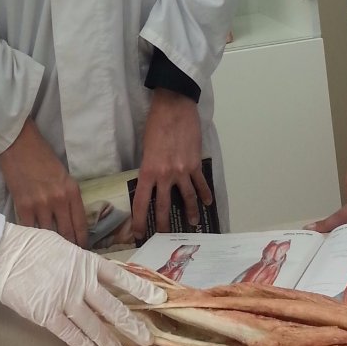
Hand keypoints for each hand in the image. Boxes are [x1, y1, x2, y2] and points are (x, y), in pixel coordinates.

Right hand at [0, 118, 87, 246]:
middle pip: (66, 233)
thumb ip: (67, 196)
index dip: (82, 241)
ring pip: (48, 235)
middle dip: (69, 248)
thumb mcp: (63, 175)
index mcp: (72, 191)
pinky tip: (33, 245)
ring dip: (50, 246)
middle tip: (69, 260)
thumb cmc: (42, 156)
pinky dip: (32, 238)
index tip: (82, 251)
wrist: (19, 144)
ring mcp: (40, 204)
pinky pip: (29, 229)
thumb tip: (68, 219)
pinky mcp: (22, 206)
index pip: (81, 224)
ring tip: (51, 256)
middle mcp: (59, 200)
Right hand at [0, 221, 165, 345]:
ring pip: (94, 326)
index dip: (141, 288)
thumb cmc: (31, 247)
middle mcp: (80, 282)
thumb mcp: (63, 247)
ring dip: (110, 344)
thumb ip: (80, 264)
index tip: (159, 299)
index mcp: (86, 262)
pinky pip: (70, 335)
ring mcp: (65, 299)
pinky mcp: (47, 314)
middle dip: (131, 324)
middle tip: (147, 338)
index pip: (120, 276)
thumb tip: (95, 276)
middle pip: (112, 306)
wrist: (3, 253)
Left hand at [132, 89, 210, 237]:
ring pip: (187, 199)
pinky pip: (200, 184)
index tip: (139, 233)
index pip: (142, 202)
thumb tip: (151, 182)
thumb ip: (149, 167)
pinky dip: (204, 194)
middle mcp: (165, 175)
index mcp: (148, 171)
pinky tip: (207, 202)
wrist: (174, 108)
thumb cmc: (155, 124)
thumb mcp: (145, 149)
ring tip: (192, 223)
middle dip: (164, 225)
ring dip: (190, 213)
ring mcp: (182, 171)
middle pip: (164, 207)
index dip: (139, 220)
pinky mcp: (195, 164)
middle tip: (164, 237)